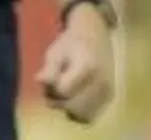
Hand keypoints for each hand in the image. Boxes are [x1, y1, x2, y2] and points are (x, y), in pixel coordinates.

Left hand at [37, 8, 114, 123]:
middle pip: (74, 106)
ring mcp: (108, 91)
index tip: (45, 80)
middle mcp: (101, 82)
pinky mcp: (111, 97)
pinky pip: (92, 115)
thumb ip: (49, 69)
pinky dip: (79, 111)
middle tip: (50, 89)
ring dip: (68, 109)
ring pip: (84, 115)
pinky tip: (72, 98)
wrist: (96, 35)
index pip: (63, 91)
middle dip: (57, 101)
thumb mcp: (55, 51)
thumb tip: (39, 82)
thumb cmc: (71, 42)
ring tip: (62, 94)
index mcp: (87, 67)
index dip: (50, 88)